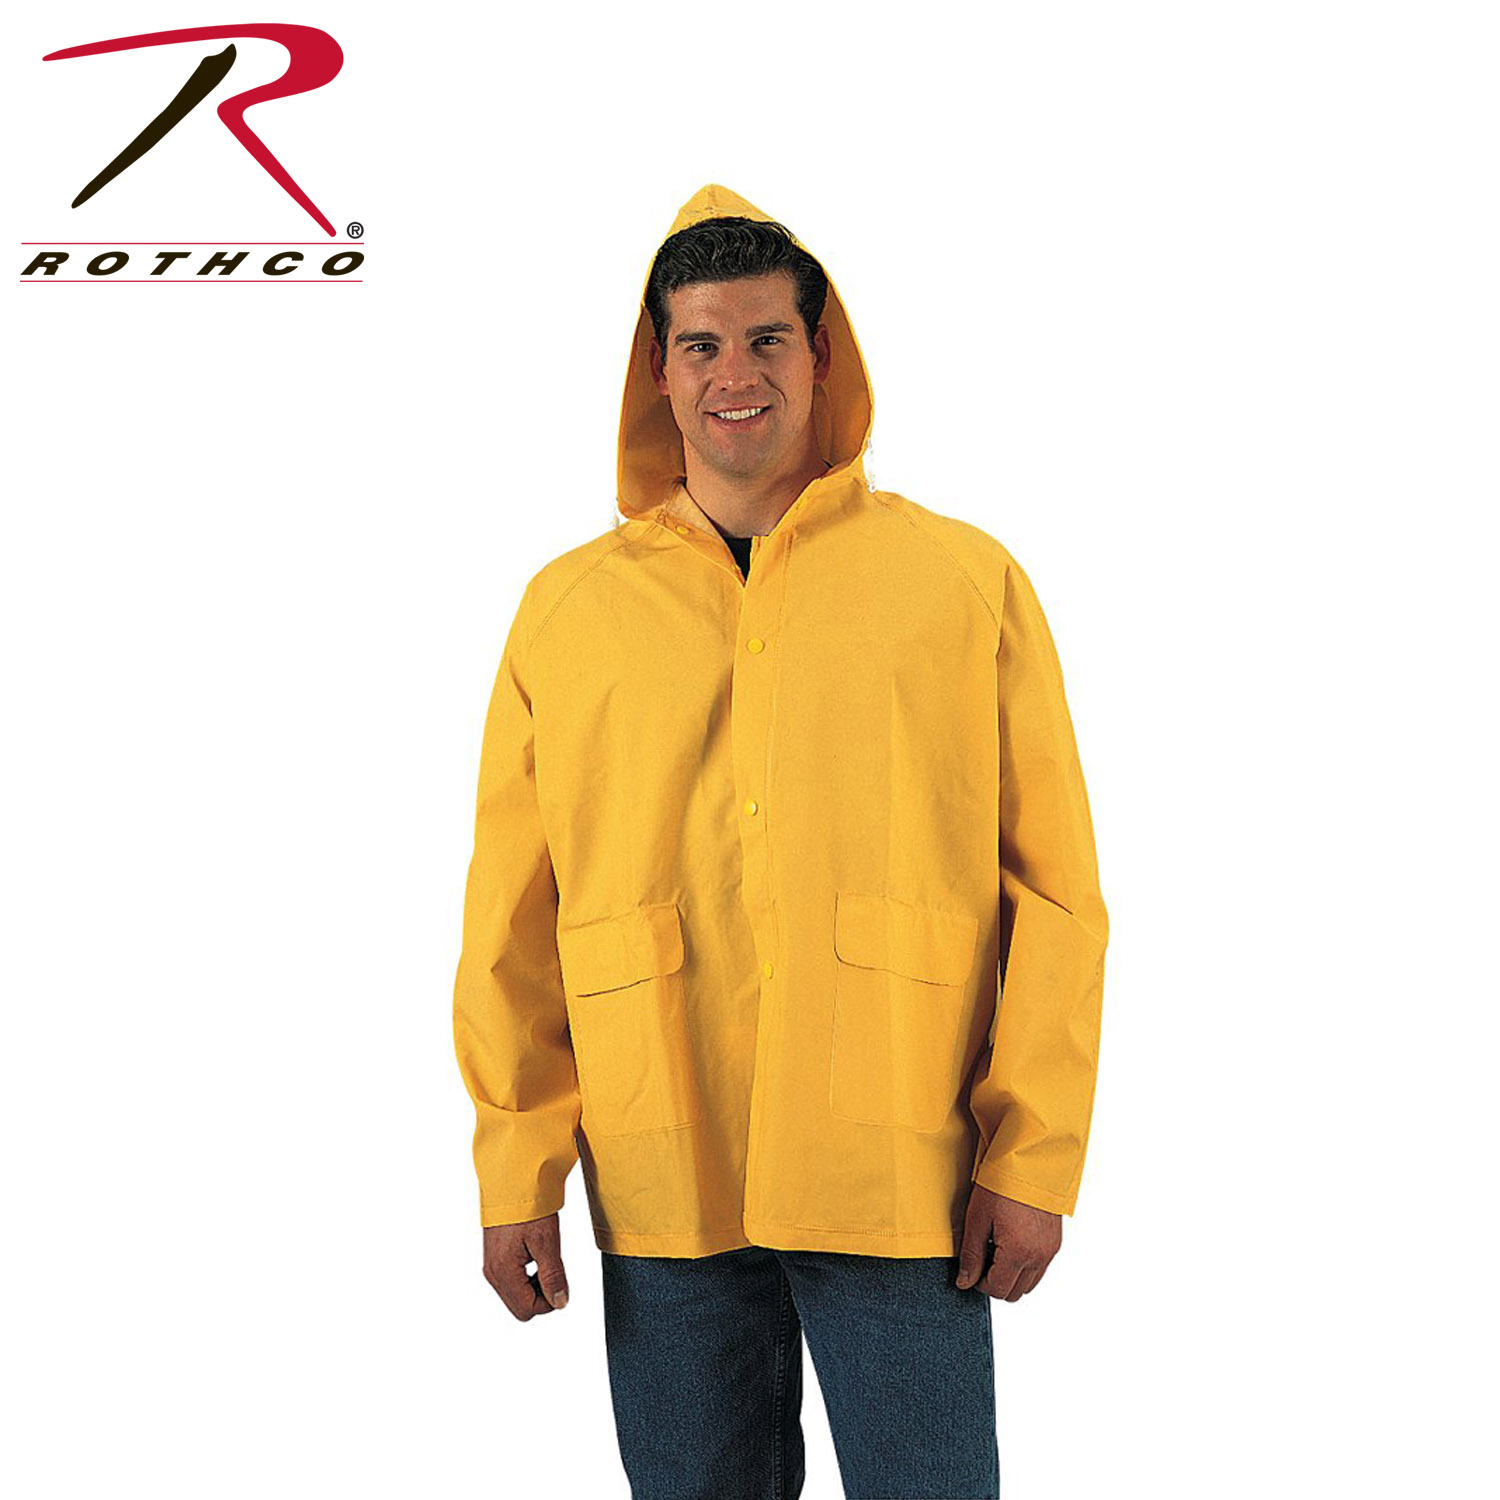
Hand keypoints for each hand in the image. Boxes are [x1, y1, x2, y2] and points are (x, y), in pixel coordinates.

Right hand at [483, 1213, 569, 1320]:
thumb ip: (553, 1276)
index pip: (527, 1310)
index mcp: (503, 1272)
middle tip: (554, 1269)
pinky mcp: (494, 1258)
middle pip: (520, 1306)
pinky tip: (535, 1255)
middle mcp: (492, 1273)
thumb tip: (560, 1302)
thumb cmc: (528, 1207)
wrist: (511, 1182)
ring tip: (545, 1258)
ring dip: (535, 1284)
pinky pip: (512, 1280)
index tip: (560, 1280)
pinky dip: (527, 1275)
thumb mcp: (547, 1242)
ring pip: (516, 1294)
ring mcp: (491, 1266)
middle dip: (541, 1294)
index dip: (549, 1301)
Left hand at [955, 1183, 1061, 1300]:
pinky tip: (1011, 1242)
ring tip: (997, 1248)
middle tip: (983, 1258)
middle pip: (1014, 1292)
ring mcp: (1050, 1250)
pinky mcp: (1055, 1241)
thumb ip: (972, 1255)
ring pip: (1029, 1283)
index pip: (998, 1289)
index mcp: (1018, 1252)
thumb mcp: (978, 1219)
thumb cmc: (1001, 1185)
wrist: (1029, 1161)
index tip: (972, 1267)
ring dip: (1012, 1275)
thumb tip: (965, 1282)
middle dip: (996, 1281)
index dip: (980, 1283)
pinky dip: (1025, 1265)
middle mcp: (1039, 1256)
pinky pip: (1040, 1268)